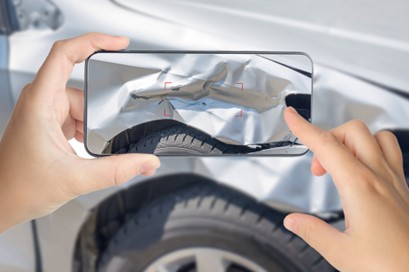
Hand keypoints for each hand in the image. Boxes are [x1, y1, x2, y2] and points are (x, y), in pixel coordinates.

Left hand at [0, 33, 159, 231]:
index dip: (94, 41)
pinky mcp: (48, 122)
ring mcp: (44, 112)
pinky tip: (84, 147)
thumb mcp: (75, 178)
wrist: (3, 201)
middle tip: (107, 131)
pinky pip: (76, 116)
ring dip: (91, 125)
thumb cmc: (20, 187)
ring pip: (82, 105)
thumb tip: (145, 161)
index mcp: (40, 103)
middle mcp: (40, 102)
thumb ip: (117, 170)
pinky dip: (86, 129)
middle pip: (83, 89)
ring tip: (88, 148)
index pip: (65, 54)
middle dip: (99, 111)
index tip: (118, 44)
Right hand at [283, 107, 408, 270]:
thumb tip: (293, 220)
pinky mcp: (403, 190)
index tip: (292, 116)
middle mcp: (380, 177)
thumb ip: (312, 231)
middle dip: (326, 138)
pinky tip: (362, 170)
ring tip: (338, 162)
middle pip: (351, 132)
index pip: (326, 145)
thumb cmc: (391, 266)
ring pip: (375, 137)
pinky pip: (390, 153)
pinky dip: (371, 150)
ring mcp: (395, 181)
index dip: (304, 128)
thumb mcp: (340, 252)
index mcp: (360, 187)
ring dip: (351, 141)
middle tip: (315, 165)